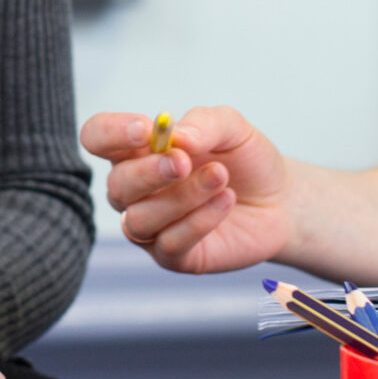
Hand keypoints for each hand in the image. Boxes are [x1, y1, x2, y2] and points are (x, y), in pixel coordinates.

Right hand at [81, 107, 291, 273]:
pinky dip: (198, 221)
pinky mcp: (173, 256)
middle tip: (184, 161)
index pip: (97, 137)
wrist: (280, 200)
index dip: (110, 133)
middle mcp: (136, 190)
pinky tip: (225, 201)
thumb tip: (177, 137)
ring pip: (139, 219)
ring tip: (221, 177)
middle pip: (115, 184)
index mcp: (137, 150)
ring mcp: (152, 226)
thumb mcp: (232, 128)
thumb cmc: (245, 160)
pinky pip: (169, 244)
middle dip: (148, 172)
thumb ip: (204, 122)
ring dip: (181, 197)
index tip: (145, 129)